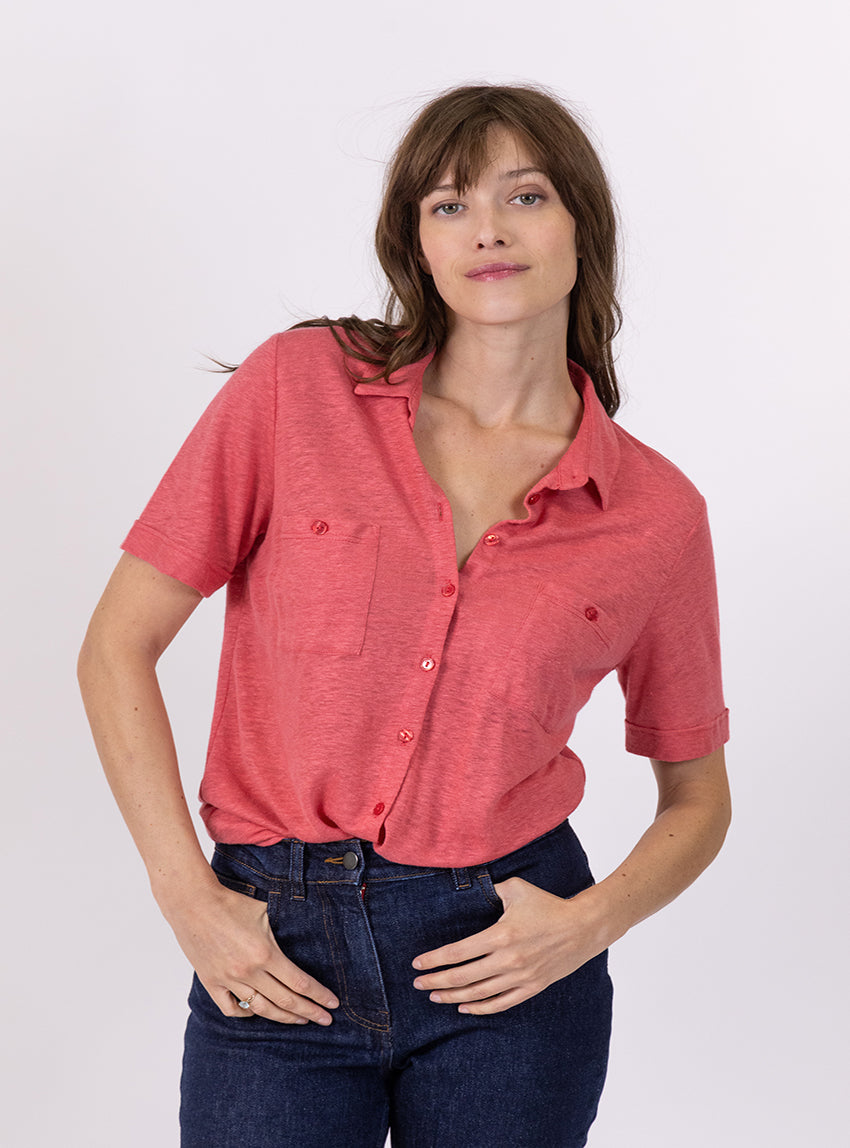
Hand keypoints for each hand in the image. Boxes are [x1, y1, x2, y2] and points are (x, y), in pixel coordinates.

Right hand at [166, 881, 338, 1024]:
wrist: (193, 903)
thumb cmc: (230, 902)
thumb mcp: (266, 912)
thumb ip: (283, 931)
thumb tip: (302, 939)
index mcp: (265, 954)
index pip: (300, 983)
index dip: (319, 996)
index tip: (333, 1004)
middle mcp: (248, 972)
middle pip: (285, 1001)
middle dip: (309, 1012)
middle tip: (326, 1020)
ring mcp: (228, 980)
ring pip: (261, 1009)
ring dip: (283, 1017)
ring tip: (299, 1020)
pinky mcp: (211, 982)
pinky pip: (231, 1008)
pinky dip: (246, 1014)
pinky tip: (257, 1012)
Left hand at [412, 877, 604, 1014]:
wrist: (582, 927)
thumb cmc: (547, 905)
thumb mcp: (517, 888)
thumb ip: (491, 889)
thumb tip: (471, 888)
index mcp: (501, 935)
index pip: (459, 952)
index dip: (436, 960)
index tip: (418, 964)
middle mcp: (508, 959)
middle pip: (464, 976)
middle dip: (437, 982)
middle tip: (419, 984)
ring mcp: (521, 976)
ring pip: (480, 993)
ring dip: (454, 997)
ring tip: (435, 997)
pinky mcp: (532, 987)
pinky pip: (502, 1002)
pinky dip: (481, 1008)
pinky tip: (465, 1008)